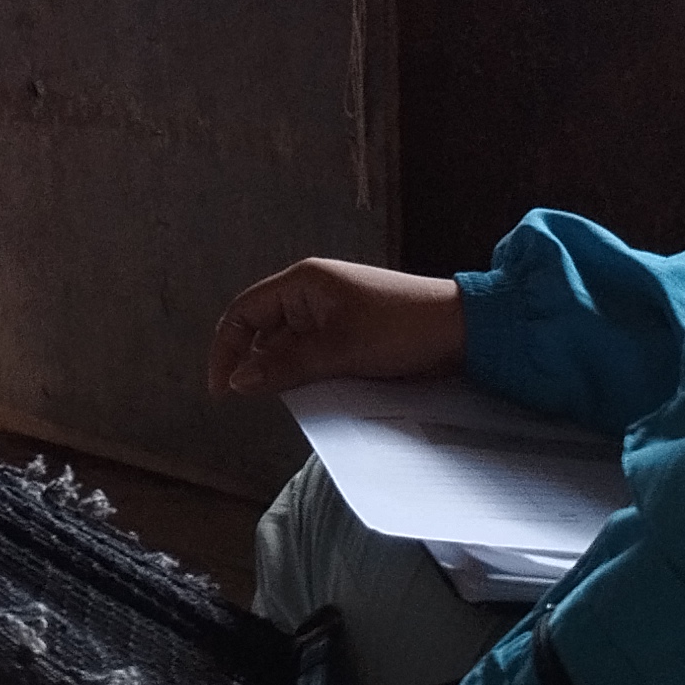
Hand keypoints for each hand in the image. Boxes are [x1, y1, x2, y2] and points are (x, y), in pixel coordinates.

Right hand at [208, 258, 464, 395]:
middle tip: (251, 401)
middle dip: (253, 364)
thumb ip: (286, 365)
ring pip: (288, 347)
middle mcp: (310, 294)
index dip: (226, 349)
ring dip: (283, 373)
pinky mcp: (348, 334)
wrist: (462, 330)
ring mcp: (330, 314)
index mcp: (302, 283)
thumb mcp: (339, 349)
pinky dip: (307, 375)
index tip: (222, 390)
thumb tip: (237, 381)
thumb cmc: (401, 327)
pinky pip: (313, 355)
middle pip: (262, 330)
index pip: (244, 312)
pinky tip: (313, 395)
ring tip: (286, 400)